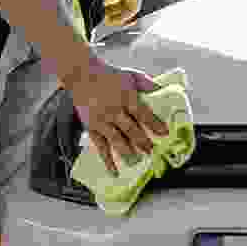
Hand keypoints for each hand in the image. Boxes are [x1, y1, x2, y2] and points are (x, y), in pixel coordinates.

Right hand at [62, 53, 169, 171]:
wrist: (82, 75)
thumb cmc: (109, 75)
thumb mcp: (130, 75)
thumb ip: (147, 84)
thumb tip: (164, 90)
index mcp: (125, 96)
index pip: (142, 113)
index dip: (154, 124)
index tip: (164, 133)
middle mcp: (113, 110)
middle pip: (131, 129)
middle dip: (143, 142)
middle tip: (152, 151)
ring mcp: (101, 120)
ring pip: (116, 140)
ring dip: (128, 152)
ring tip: (138, 161)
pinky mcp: (91, 127)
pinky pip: (100, 146)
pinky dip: (107, 160)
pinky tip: (114, 171)